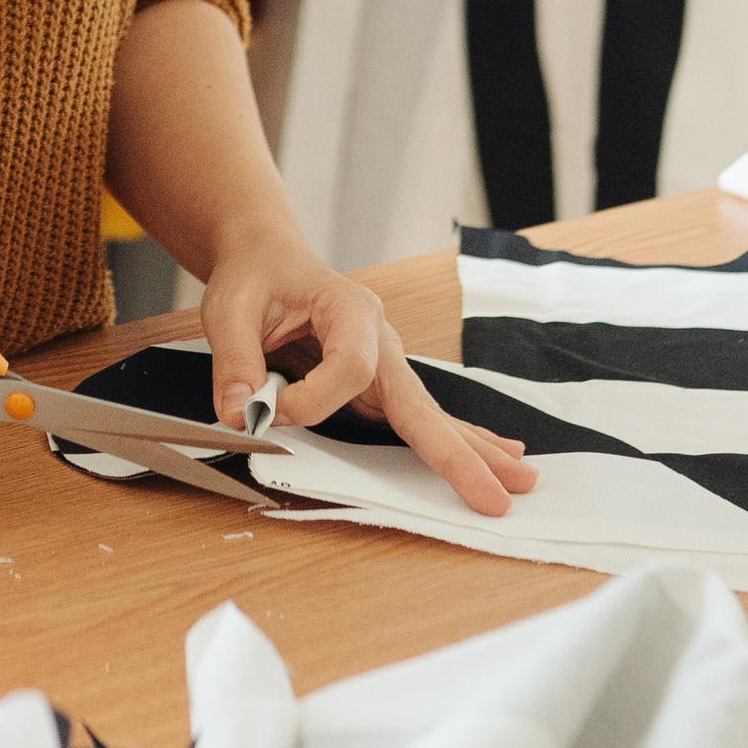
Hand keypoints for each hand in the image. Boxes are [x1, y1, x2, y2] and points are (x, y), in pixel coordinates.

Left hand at [200, 233, 536, 519]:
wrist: (268, 258)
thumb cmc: (255, 277)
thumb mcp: (230, 307)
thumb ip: (235, 359)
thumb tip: (241, 413)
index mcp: (350, 310)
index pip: (350, 368)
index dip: (314, 400)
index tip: (269, 408)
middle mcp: (380, 338)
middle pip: (419, 399)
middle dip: (455, 447)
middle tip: (494, 488)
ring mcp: (384, 363)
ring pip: (429, 412)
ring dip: (471, 450)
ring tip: (518, 479)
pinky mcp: (377, 385)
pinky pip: (417, 416)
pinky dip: (454, 439)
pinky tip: (492, 457)